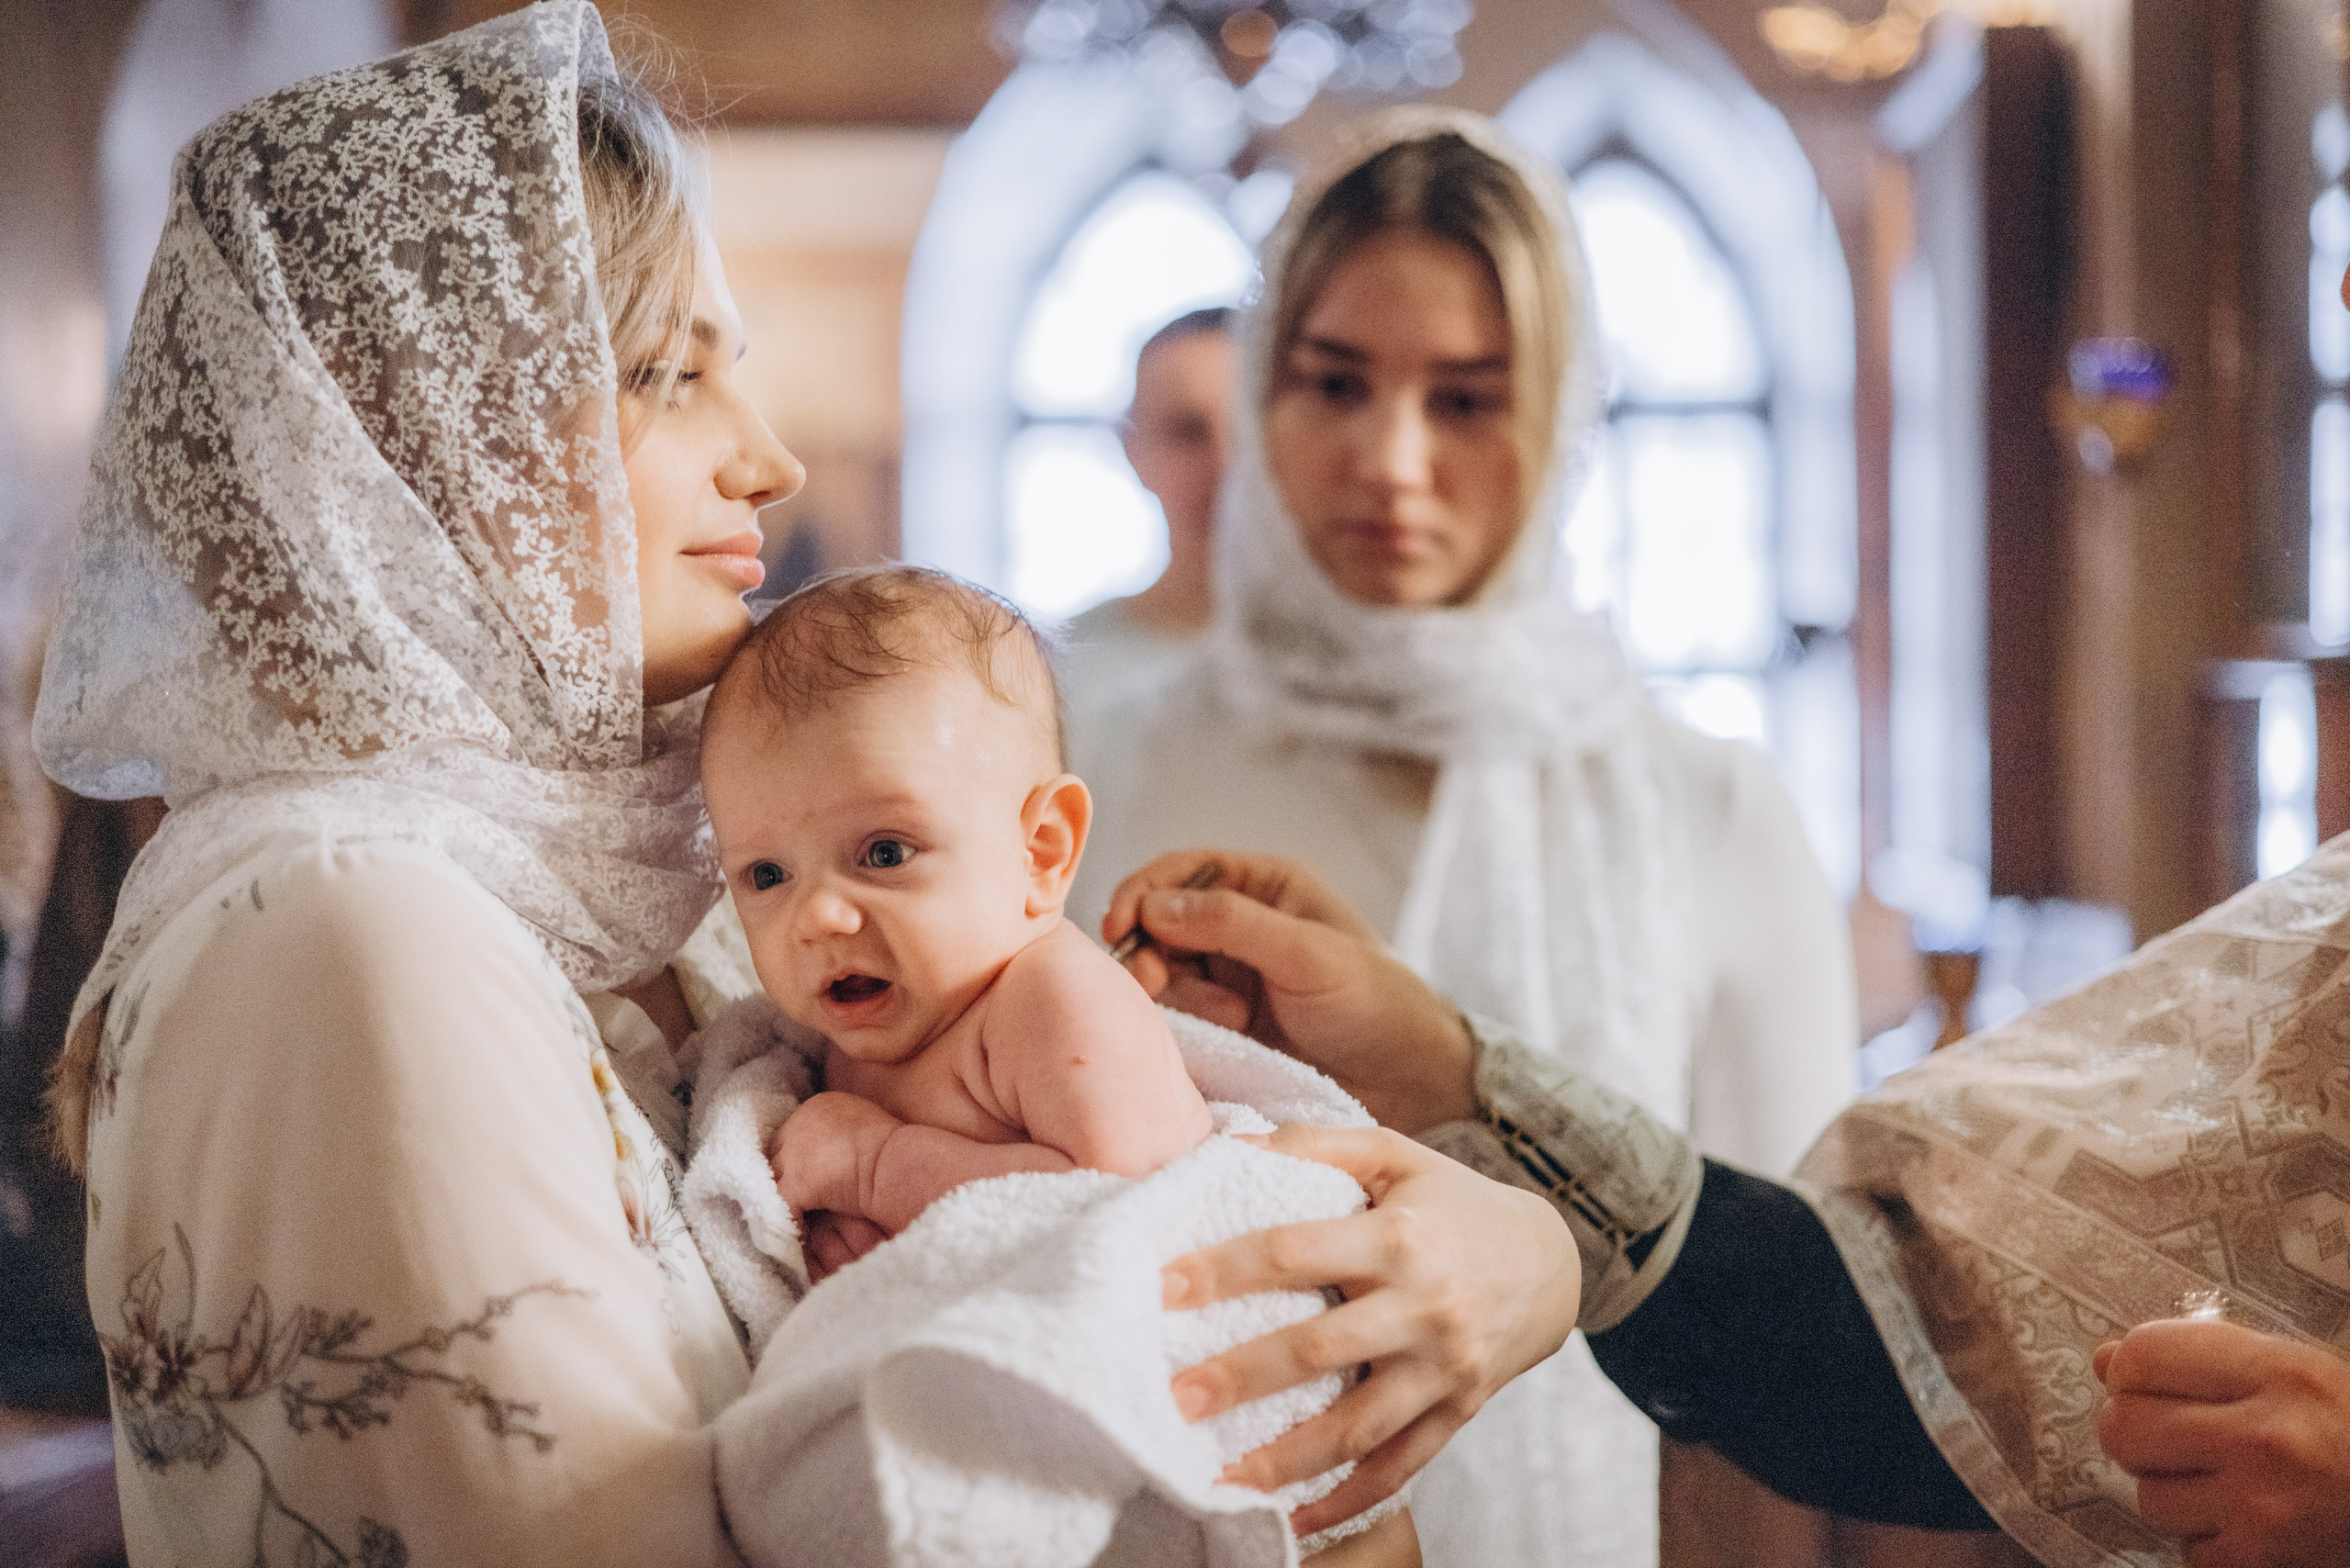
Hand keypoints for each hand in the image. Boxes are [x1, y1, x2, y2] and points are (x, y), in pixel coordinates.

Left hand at [770, 1091, 899, 1280]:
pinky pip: (780, 1207)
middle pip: (774, 1156)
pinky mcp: (798, 1180)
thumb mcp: (864, 1129)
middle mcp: (801, 1121)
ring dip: (778, 1204)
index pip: (789, 1135)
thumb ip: (842, 1137)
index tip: (795, 1179)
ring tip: (784, 1224)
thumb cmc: (896, 1152)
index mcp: (819, 1106)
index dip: (791, 1160)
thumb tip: (833, 1156)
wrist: (904, 1165)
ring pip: (771, 1182)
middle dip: (777, 1181)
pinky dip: (787, 1223)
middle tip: (783, 1204)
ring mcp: (796, 1150)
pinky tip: (796, 1238)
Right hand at [1102, 851, 1474, 1134]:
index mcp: (1265, 885)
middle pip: (1160, 921)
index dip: (1143, 892)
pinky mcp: (1227, 1023)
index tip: (1121, 926)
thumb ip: (1231, 924)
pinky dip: (1189, 1020)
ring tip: (1232, 1019)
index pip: (1181, 872)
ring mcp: (1232, 974)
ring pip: (1165, 969)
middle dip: (1151, 949)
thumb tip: (1154, 906)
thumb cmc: (1376, 1003)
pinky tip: (1226, 1033)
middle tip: (1153, 983)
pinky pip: (1180, 1011)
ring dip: (1183, 992)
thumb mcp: (1307, 954)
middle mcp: (1242, 924)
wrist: (1410, 1082)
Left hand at [1162, 1125, 1576, 1534]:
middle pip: (1319, 1348)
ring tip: (1219, 1477)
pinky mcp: (1457, 1413)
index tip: (1164, 1288)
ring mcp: (1443, 1368)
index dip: (1227, 1270)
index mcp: (1399, 1237)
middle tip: (1175, 1396)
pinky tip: (1295, 1521)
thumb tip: (1229, 1145)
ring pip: (1357, 1425)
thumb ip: (1316, 1145)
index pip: (1296, 1252)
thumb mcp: (1395, 1155)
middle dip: (1241, 1376)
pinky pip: (1400, 1466)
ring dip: (1285, 1459)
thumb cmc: (1455, 1204)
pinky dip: (1349, 1500)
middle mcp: (1423, 1306)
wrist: (1552, 1263)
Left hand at [2096, 1318, 2349, 1565]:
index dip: (2131, 1371)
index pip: (2145, 1355)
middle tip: (2172, 1439)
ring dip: (2173, 1495)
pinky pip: (2186, 1551)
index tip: (2145, 1383)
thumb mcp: (2295, 1374)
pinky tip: (2247, 1525)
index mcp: (2282, 1373)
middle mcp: (2268, 1438)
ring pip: (2148, 1496)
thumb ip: (2204, 1359)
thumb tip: (2108, 1360)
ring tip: (2225, 1486)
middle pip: (2124, 1426)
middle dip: (2136, 1435)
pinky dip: (2206, 1544)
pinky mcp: (2262, 1561)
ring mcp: (2264, 1506)